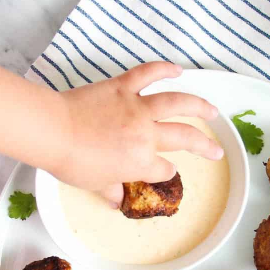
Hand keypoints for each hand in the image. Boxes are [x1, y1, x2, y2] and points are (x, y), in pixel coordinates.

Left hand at [55, 62, 222, 206]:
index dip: (164, 171)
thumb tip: (117, 199)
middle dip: (204, 147)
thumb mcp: (95, 183)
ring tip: (213, 111)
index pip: (163, 169)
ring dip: (199, 106)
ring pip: (177, 104)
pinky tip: (177, 70)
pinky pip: (147, 74)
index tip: (162, 170)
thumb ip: (111, 190)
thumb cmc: (73, 162)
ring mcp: (137, 108)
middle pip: (185, 139)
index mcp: (141, 162)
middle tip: (217, 151)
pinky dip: (163, 69)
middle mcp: (147, 135)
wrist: (53, 132)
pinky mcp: (123, 87)